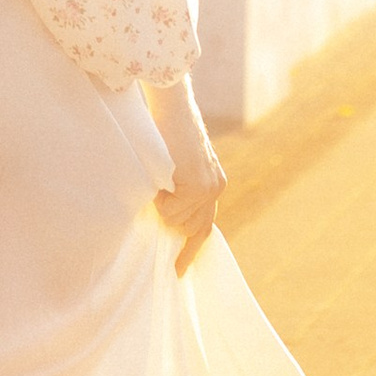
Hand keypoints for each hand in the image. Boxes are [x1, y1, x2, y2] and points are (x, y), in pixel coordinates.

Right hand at [148, 80, 226, 275]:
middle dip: (171, 220)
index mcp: (214, 183)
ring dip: (162, 204)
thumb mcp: (175, 166)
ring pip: (177, 220)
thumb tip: (167, 220)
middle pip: (192, 228)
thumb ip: (178, 191)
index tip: (179, 270)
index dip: (192, 248)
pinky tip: (162, 174)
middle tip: (161, 212)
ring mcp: (209, 188)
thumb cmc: (164, 131)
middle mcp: (216, 188)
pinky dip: (160, 197)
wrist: (171, 105)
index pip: (206, 224)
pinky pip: (170, 209)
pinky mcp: (198, 186)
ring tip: (159, 176)